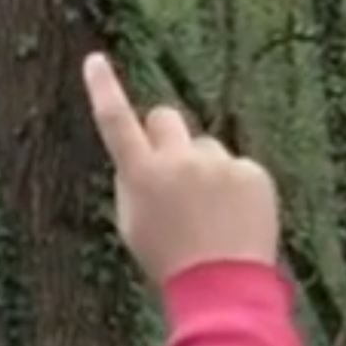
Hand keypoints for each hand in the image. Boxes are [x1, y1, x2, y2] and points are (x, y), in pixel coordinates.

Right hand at [81, 52, 277, 283]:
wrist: (222, 285)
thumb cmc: (168, 259)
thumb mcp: (133, 224)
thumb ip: (134, 183)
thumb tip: (143, 157)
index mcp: (140, 175)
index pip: (115, 121)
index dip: (103, 89)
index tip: (95, 60)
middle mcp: (178, 160)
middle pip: (165, 117)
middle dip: (164, 135)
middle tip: (170, 168)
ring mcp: (218, 164)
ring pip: (204, 147)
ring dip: (202, 168)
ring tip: (208, 212)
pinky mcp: (250, 171)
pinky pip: (236, 166)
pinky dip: (234, 186)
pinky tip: (232, 217)